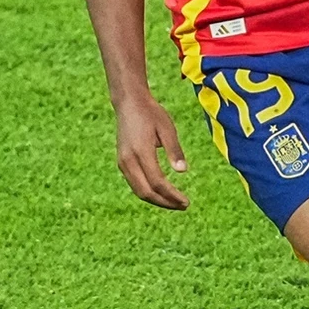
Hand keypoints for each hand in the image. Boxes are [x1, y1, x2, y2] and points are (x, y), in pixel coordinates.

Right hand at [114, 93, 189, 209]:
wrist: (129, 103)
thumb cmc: (151, 113)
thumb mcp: (167, 128)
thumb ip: (174, 150)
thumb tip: (183, 171)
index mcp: (141, 151)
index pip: (157, 182)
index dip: (172, 195)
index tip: (186, 202)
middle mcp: (128, 160)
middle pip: (146, 192)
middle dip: (165, 203)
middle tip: (183, 206)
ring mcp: (123, 162)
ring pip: (139, 191)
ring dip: (157, 200)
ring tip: (175, 203)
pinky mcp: (122, 162)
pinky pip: (135, 184)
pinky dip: (149, 192)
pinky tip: (163, 193)